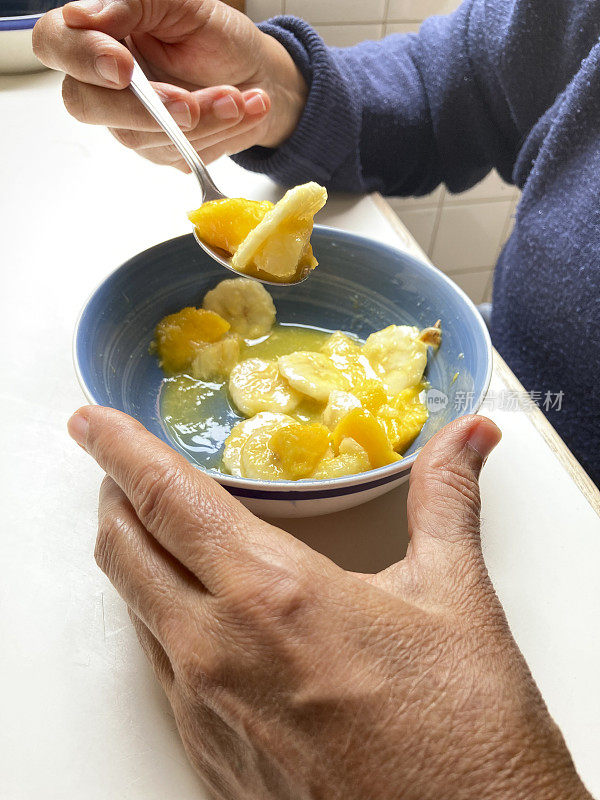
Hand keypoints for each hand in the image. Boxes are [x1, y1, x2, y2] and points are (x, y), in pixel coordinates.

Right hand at [33, 0, 306, 168]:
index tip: (123, 68)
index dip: (82, 57)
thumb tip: (82, 15)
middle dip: (145, 109)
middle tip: (190, 105)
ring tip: (238, 97)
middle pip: (86, 105)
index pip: (55, 43)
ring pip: (144, 136)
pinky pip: (180, 154)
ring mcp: (129, 123)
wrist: (256, 74)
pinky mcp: (160, 152)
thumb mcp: (183, 4)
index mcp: (98, 34)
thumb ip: (133, 3)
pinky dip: (220, 132)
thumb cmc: (215, 36)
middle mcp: (102, 83)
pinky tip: (245, 109)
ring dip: (201, 119)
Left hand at [68, 408, 590, 799]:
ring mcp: (204, 713)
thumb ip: (445, 499)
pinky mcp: (207, 759)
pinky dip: (163, 622)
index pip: (165, 500)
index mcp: (273, 596)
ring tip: (164, 533)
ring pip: (135, 610)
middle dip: (114, 496)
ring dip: (137, 559)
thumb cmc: (465, 732)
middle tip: (123, 468)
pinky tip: (203, 617)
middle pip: (124, 550)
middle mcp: (218, 653)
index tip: (92, 423)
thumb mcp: (455, 597)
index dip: (118, 449)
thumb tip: (468, 437)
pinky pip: (161, 669)